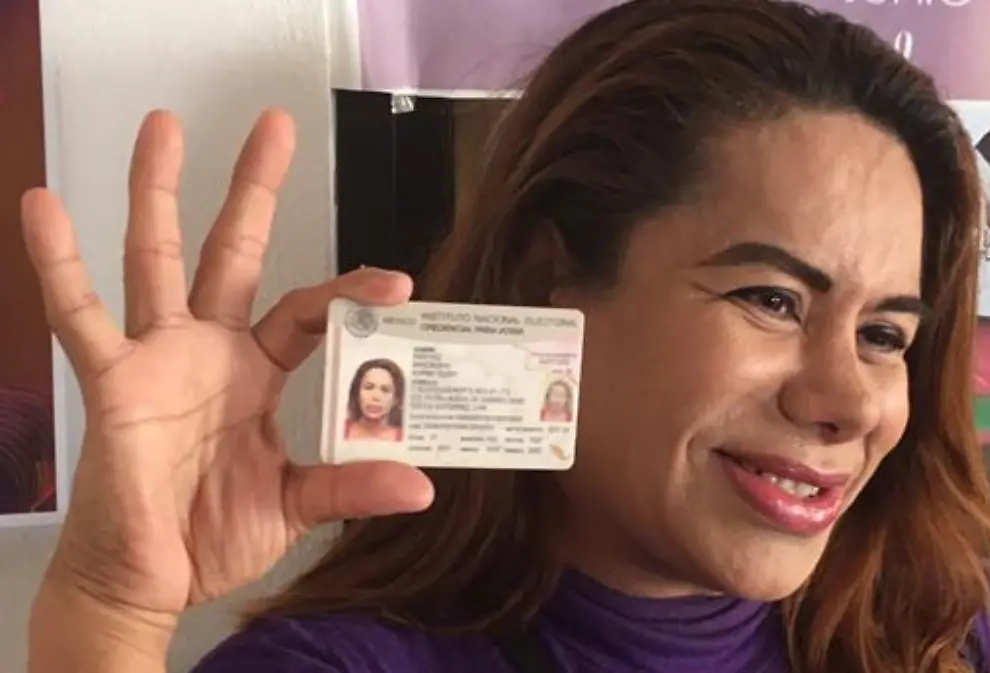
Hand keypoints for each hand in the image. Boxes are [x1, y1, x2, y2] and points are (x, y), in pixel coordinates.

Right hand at [21, 110, 433, 629]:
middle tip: (276, 124)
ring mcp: (159, 357)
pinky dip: (57, 263)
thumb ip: (350, 487)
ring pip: (158, 258)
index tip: (401, 285)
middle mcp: (210, 349)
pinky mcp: (113, 381)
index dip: (352, 292)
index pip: (310, 310)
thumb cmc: (213, 535)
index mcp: (258, 371)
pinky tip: (43, 205)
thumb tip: (421, 488)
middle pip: (235, 250)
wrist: (149, 580)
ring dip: (159, 192)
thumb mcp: (296, 506)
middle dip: (254, 190)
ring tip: (164, 124)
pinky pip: (78, 317)